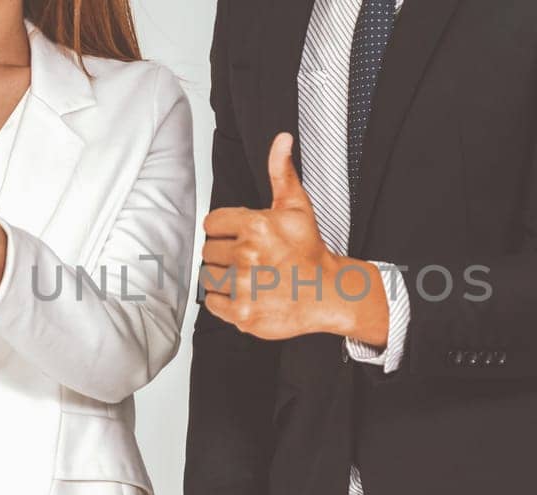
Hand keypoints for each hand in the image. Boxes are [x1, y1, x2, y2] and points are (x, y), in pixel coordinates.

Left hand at [200, 133, 386, 341]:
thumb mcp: (296, 207)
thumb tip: (282, 139)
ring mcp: (244, 286)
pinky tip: (244, 294)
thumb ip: (282, 172)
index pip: (212, 224)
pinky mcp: (242, 313)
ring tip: (246, 277)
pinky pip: (211, 302)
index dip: (225, 230)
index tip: (241, 238)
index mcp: (256, 226)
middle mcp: (247, 255)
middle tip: (248, 260)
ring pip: (208, 276)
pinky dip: (223, 301)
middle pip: (209, 251)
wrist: (328, 293)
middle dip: (225, 254)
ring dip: (222, 277)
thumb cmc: (309, 251)